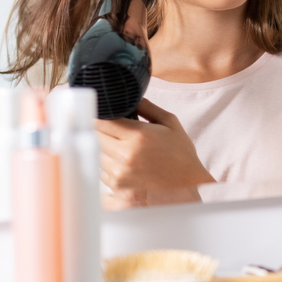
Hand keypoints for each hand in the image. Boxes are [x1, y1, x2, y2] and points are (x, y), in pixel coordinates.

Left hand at [96, 98, 215, 190]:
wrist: (187, 182)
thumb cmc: (180, 151)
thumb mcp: (170, 122)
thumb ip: (147, 107)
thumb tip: (128, 98)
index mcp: (138, 136)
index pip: (102, 121)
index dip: (100, 115)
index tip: (102, 113)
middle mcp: (125, 154)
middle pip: (94, 136)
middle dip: (101, 129)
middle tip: (112, 128)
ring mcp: (120, 171)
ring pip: (95, 152)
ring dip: (102, 146)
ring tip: (120, 145)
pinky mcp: (117, 184)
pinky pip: (100, 168)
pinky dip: (107, 162)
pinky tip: (123, 160)